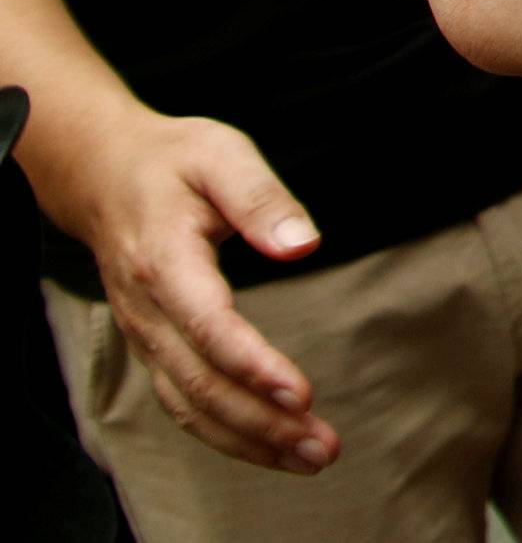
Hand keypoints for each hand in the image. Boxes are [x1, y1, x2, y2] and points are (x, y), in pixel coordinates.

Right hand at [67, 111, 339, 474]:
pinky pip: (185, 403)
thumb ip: (262, 198)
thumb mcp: (222, 154)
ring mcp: (147, 335)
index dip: (254, 365)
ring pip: (192, 406)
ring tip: (311, 458)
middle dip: (263, 423)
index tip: (303, 395)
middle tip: (323, 448)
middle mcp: (150, 310)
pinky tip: (271, 447)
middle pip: (202, 383)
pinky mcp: (155, 347)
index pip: (209, 326)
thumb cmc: (174, 161)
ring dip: (251, 441)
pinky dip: (227, 434)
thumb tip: (304, 245)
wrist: (107, 176)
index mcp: (166, 259)